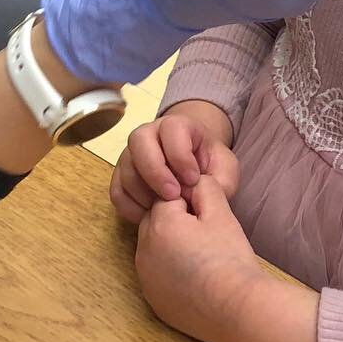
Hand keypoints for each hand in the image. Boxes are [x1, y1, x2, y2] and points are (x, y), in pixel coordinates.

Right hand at [111, 102, 237, 223]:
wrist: (194, 169)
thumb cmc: (210, 165)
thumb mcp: (225, 169)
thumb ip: (221, 179)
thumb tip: (197, 192)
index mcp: (176, 126)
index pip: (171, 128)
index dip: (180, 155)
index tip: (193, 179)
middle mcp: (149, 134)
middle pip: (139, 141)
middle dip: (155, 171)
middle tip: (172, 195)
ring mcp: (132, 155)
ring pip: (126, 167)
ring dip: (143, 192)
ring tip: (162, 208)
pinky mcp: (122, 177)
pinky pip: (117, 191)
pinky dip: (130, 206)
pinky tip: (148, 216)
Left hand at [134, 175, 261, 341]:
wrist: (239, 310)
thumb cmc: (230, 259)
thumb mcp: (221, 213)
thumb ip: (203, 187)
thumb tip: (193, 180)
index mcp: (159, 224)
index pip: (168, 199)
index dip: (192, 206)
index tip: (210, 221)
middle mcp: (144, 250)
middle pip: (156, 223)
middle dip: (177, 224)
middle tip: (208, 238)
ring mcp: (146, 278)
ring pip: (155, 249)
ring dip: (171, 247)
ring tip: (203, 258)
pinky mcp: (153, 300)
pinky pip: (157, 275)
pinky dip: (170, 272)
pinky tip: (195, 278)